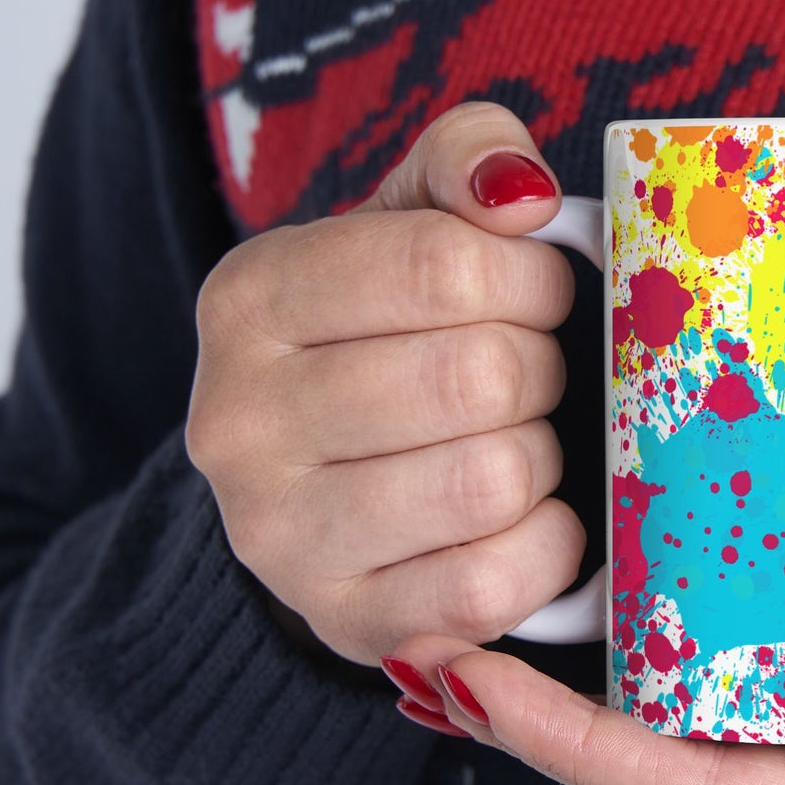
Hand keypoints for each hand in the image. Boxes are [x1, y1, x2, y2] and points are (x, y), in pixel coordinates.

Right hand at [186, 103, 582, 664]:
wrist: (326, 486)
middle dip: (540, 371)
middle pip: (479, 377)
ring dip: (541, 458)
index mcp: (251, 299)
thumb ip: (465, 162)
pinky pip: (493, 585)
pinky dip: (545, 546)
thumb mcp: (409, 223)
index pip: (445, 266)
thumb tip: (521, 194)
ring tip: (515, 444)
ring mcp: (281, 537)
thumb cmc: (389, 339)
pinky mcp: (348, 622)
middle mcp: (239, 421)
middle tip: (527, 378)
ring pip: (492, 480)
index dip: (531, 280)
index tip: (534, 296)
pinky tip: (526, 519)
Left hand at [387, 605, 784, 784]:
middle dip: (558, 727)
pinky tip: (671, 603)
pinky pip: (781, 693)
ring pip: (719, 739)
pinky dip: (704, 658)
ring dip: (615, 695)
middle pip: (683, 779)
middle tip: (453, 642)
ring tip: (523, 621)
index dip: (581, 753)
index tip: (472, 686)